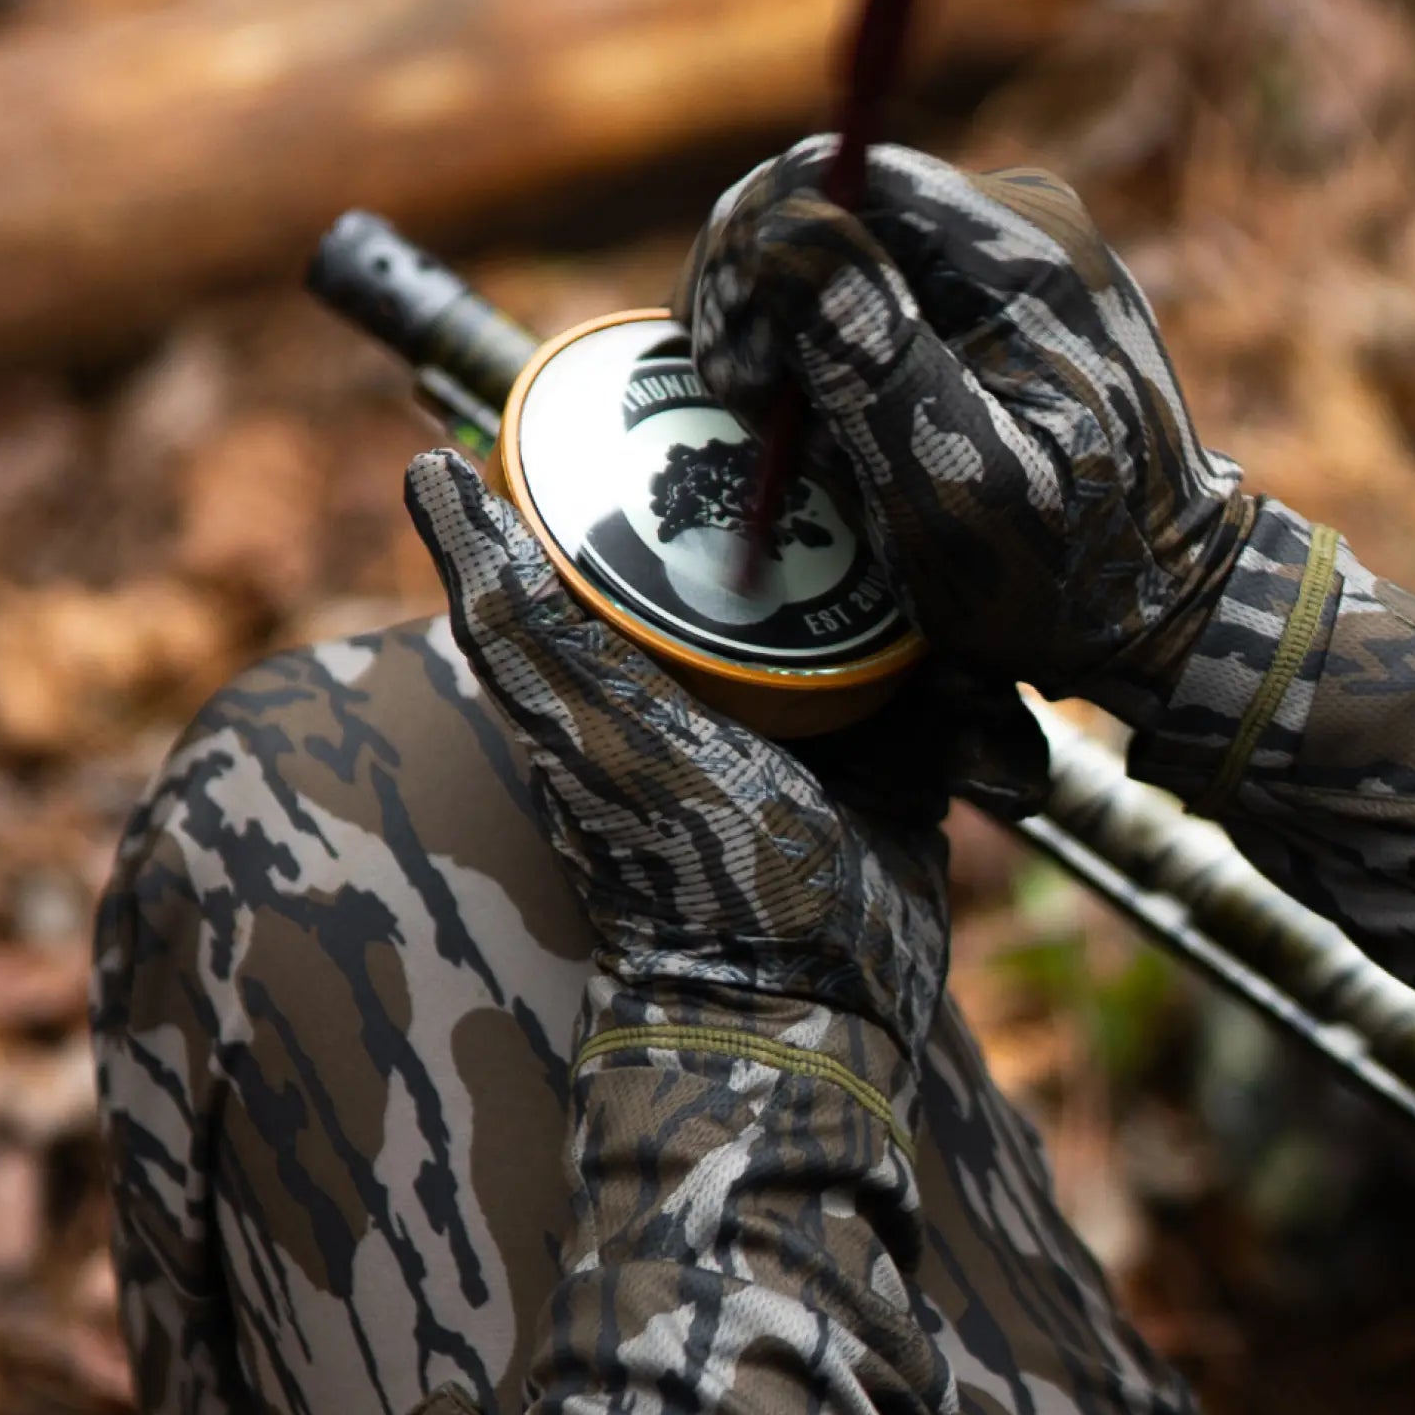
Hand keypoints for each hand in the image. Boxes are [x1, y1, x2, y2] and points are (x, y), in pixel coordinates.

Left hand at [404, 449, 950, 1064]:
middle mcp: (749, 671)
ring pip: (912, 624)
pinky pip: (963, 706)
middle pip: (836, 557)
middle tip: (929, 518)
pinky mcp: (910, 769)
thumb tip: (425, 466)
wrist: (795, 1010)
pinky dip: (983, 717)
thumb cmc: (676, 861)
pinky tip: (989, 723)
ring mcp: (838, 718)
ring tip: (963, 642)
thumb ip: (514, 610)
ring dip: (949, 635)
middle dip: (892, 547)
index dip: (765, 461)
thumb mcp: (588, 716)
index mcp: (666, 648)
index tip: (819, 404)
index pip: (718, 518)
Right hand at [676, 138, 1253, 725]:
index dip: (748, 260)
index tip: (739, 380)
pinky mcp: (982, 299)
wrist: (1162, 605)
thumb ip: (873, 358)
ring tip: (798, 442)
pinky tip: (829, 433)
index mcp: (1012, 247)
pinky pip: (863, 293)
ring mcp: (997, 256)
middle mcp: (1008, 221)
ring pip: (829, 252)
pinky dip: (820, 357)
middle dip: (755, 306)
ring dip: (782, 340)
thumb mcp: (960, 484)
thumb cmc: (1067, 570)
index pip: (826, 179)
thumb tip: (780, 228)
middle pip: (819, 207)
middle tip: (754, 419)